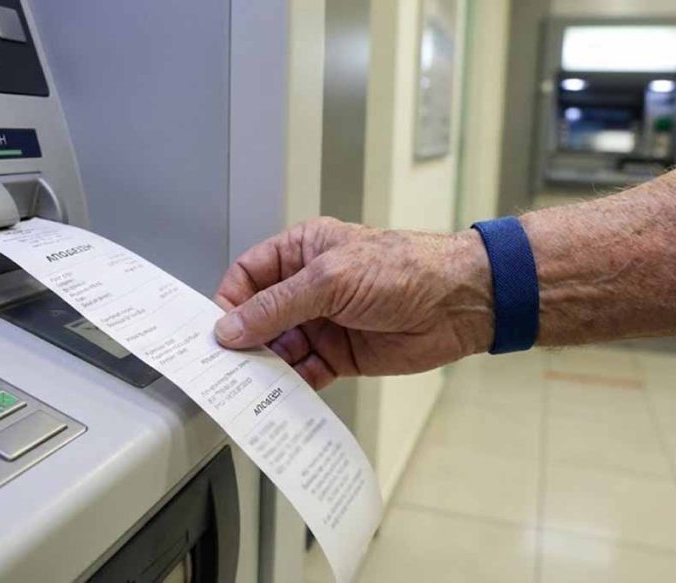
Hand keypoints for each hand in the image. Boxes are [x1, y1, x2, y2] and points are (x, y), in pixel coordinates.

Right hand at [213, 217, 493, 388]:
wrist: (460, 304)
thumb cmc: (405, 269)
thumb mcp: (330, 279)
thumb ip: (277, 305)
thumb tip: (231, 327)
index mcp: (302, 252)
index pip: (249, 275)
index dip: (230, 301)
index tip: (216, 330)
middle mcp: (309, 287)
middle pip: (259, 316)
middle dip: (243, 340)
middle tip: (225, 365)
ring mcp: (323, 322)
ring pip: (278, 349)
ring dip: (265, 367)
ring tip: (250, 384)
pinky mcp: (340, 355)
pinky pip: (304, 373)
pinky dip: (291, 386)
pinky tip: (281, 396)